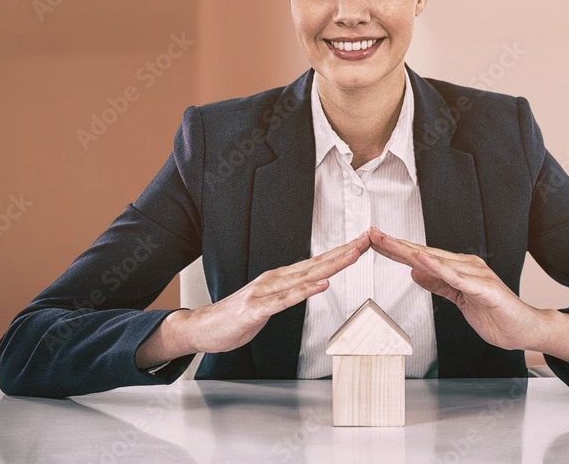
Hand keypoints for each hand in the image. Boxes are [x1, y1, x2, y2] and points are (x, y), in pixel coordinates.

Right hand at [142, 231, 369, 364]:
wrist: (202, 328)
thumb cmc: (236, 317)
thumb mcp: (269, 303)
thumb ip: (289, 293)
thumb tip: (312, 285)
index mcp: (280, 278)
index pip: (317, 263)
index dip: (341, 253)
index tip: (362, 244)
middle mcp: (275, 279)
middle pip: (316, 264)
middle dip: (343, 252)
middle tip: (366, 240)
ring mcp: (265, 292)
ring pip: (304, 277)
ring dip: (330, 266)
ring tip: (352, 256)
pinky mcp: (256, 309)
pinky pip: (284, 300)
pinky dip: (304, 292)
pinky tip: (321, 286)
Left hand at [366, 226, 538, 350]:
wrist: (525, 329)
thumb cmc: (496, 315)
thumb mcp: (458, 299)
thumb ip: (438, 284)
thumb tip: (415, 272)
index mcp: (457, 268)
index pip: (420, 256)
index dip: (396, 249)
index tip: (373, 241)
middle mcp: (464, 265)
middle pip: (423, 253)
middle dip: (395, 244)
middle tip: (371, 233)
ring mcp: (474, 274)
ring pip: (435, 260)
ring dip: (410, 251)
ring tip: (388, 242)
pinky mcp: (482, 288)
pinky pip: (455, 277)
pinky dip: (436, 267)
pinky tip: (420, 260)